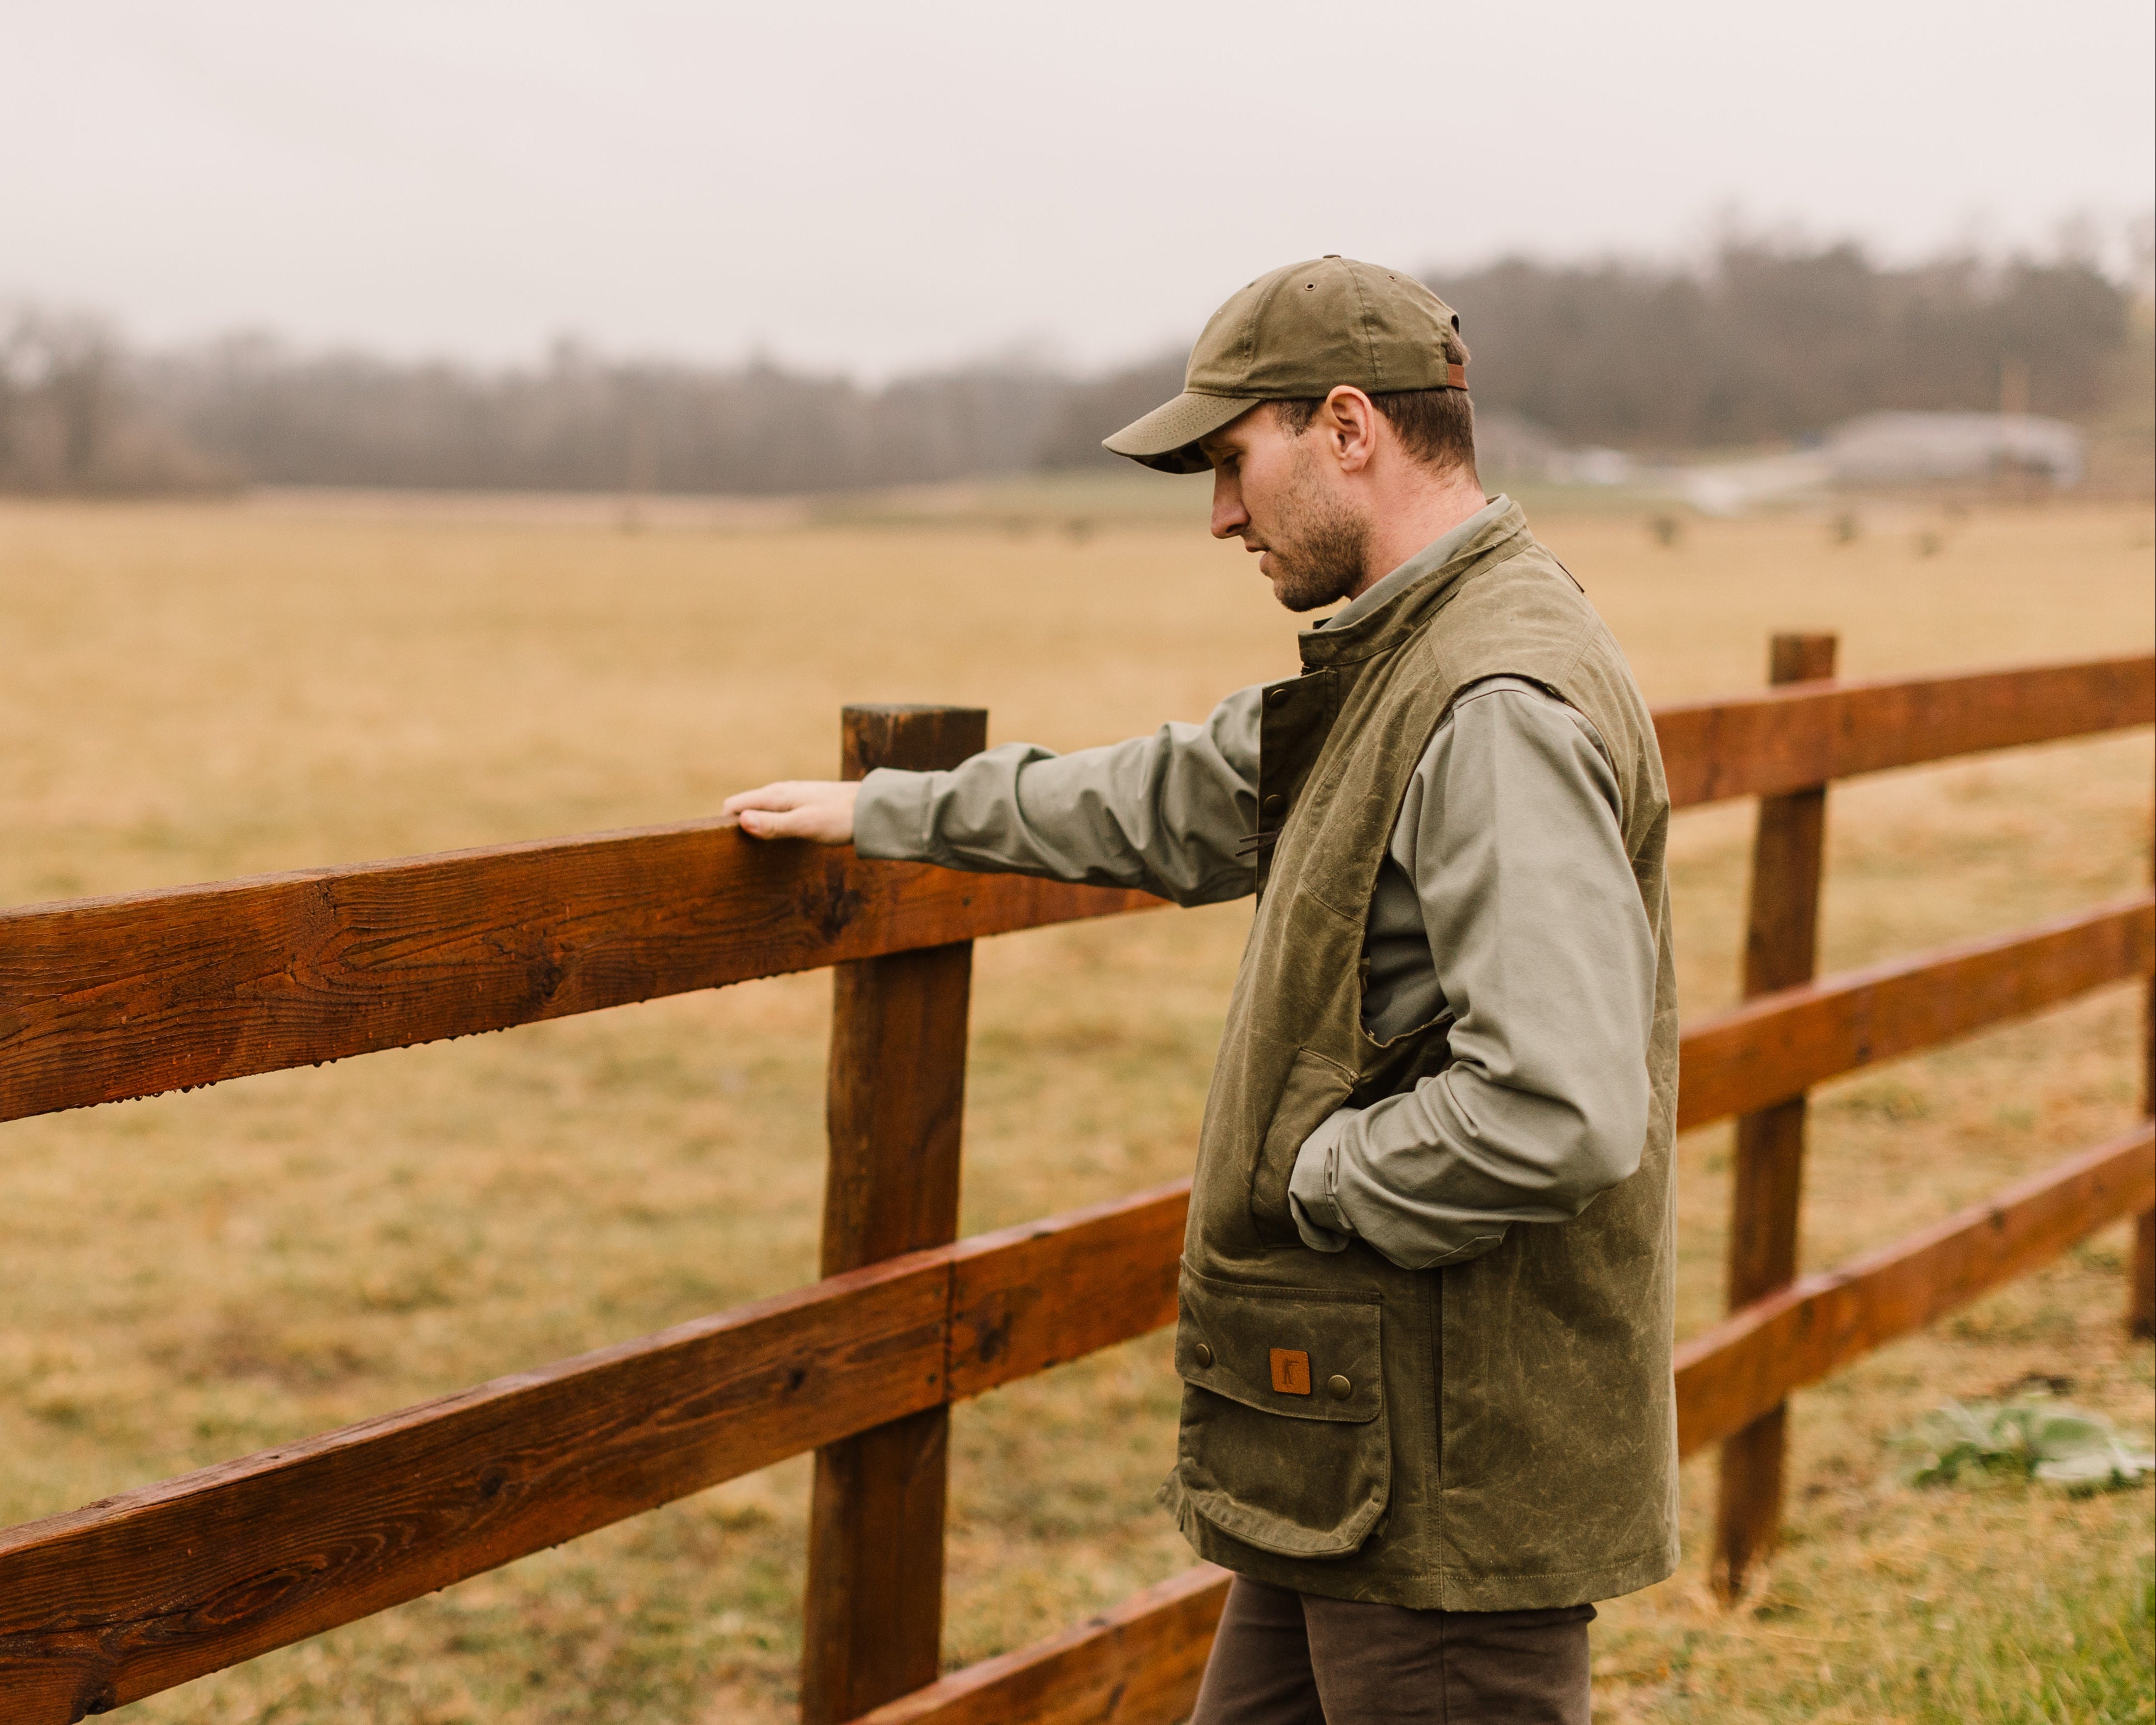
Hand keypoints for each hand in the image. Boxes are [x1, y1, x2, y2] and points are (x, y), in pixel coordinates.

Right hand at [721, 780, 859, 844]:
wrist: (871, 808)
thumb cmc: (839, 817)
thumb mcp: (804, 824)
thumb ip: (773, 824)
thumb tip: (742, 821)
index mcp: (775, 795)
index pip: (734, 805)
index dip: (725, 824)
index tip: (727, 847)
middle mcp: (780, 791)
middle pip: (745, 807)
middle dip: (738, 826)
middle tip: (741, 853)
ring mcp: (792, 796)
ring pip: (761, 810)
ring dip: (755, 826)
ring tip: (757, 850)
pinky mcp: (803, 802)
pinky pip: (777, 812)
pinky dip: (771, 824)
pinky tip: (779, 839)